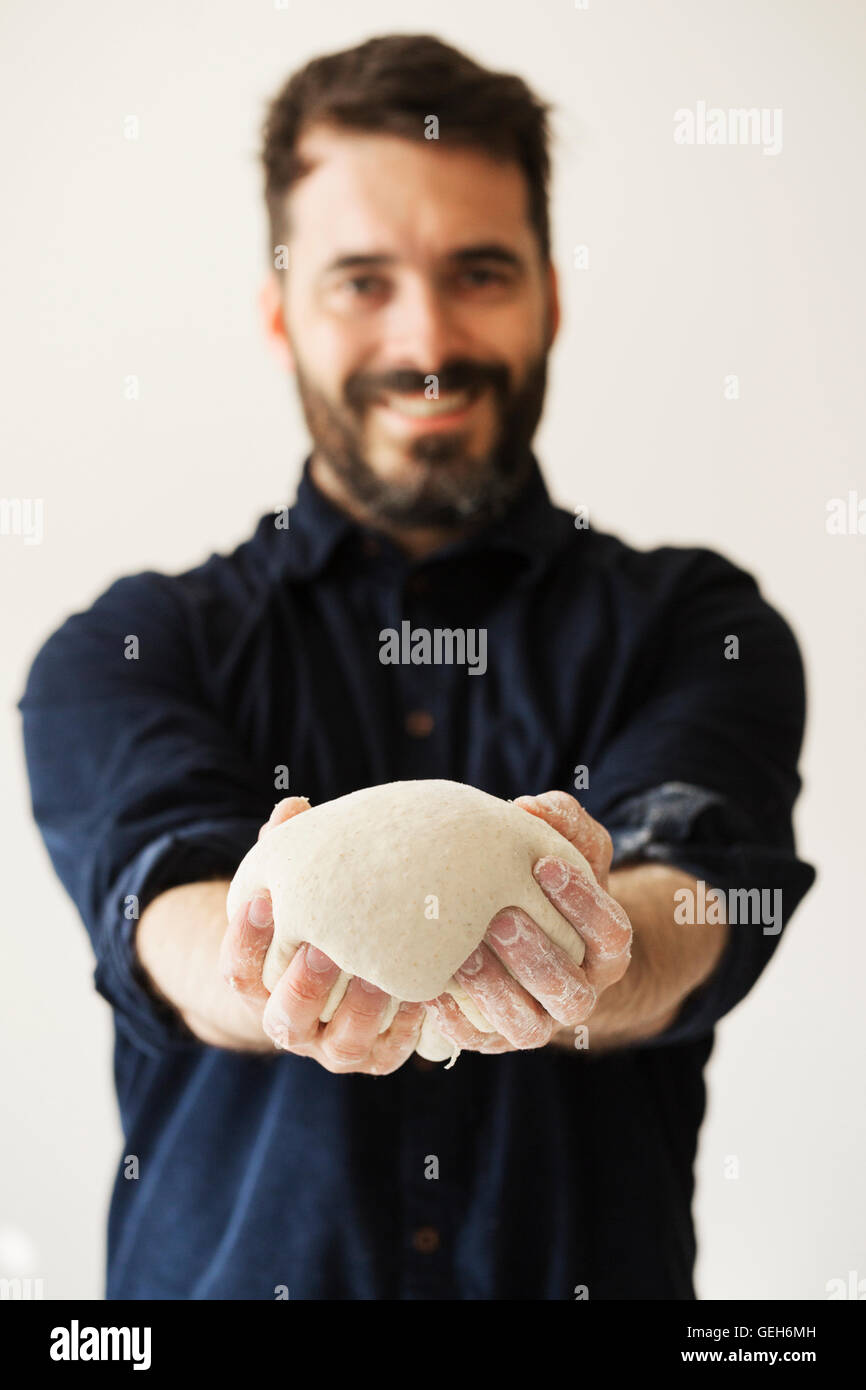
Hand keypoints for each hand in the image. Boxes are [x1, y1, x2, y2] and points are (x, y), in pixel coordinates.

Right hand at [218, 796, 424, 1074]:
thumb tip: (293, 807)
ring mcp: (333, 1046)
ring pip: (339, 1047)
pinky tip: (423, 994)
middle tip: (323, 948)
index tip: (263, 899)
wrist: (347, 973)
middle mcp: (292, 1025)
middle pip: (284, 1020)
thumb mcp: (299, 888)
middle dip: (302, 986)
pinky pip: (388, 1054)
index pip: (238, 974)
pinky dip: (405, 1029)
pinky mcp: (376, 1056)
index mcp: (260, 987)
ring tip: (381, 974)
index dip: (245, 940)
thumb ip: (290, 851)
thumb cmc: (319, 916)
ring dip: (359, 1011)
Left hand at [425, 790, 632, 1053]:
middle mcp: (577, 993)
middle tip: (502, 916)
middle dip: (537, 955)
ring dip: (496, 991)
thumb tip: (531, 805)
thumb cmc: (539, 883)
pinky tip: (430, 987)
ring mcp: (536, 1021)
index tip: (544, 864)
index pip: (612, 934)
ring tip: (462, 954)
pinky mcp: (492, 1037)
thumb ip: (562, 823)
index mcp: (604, 950)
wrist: (513, 934)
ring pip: (528, 1026)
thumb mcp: (563, 850)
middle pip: (570, 990)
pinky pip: (476, 1039)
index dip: (583, 902)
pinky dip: (453, 1018)